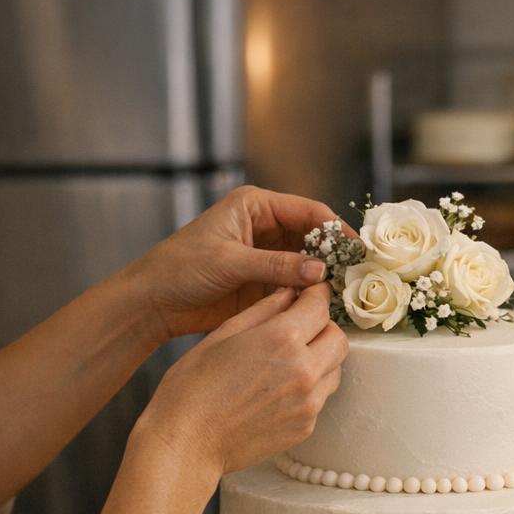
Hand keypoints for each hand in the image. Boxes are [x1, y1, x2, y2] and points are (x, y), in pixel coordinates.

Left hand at [107, 185, 355, 345]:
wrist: (154, 302)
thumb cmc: (180, 268)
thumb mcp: (229, 262)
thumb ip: (275, 266)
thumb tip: (319, 270)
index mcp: (255, 206)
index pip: (308, 211)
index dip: (336, 229)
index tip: (358, 250)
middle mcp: (265, 227)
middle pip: (313, 237)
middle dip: (334, 255)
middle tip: (358, 275)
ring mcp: (266, 256)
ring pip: (308, 263)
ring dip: (324, 278)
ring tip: (346, 294)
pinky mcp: (264, 283)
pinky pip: (296, 286)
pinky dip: (310, 295)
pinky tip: (325, 307)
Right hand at [135, 284, 347, 475]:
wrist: (186, 442)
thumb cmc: (192, 387)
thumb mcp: (222, 335)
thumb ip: (263, 310)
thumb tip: (288, 293)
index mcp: (282, 339)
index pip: (320, 307)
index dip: (316, 296)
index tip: (310, 295)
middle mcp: (304, 370)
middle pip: (338, 338)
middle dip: (323, 327)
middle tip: (301, 327)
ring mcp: (308, 403)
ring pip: (335, 369)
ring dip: (320, 358)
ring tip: (288, 361)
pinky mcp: (305, 427)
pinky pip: (320, 398)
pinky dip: (309, 388)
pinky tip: (279, 389)